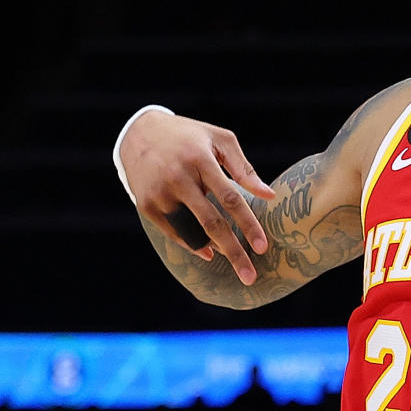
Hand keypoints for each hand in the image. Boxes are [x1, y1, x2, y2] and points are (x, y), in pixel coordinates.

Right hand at [120, 110, 275, 284]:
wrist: (140, 133)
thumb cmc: (190, 136)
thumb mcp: (220, 140)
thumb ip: (244, 169)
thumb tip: (270, 196)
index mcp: (200, 160)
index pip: (230, 198)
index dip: (248, 224)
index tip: (263, 247)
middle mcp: (178, 178)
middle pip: (211, 223)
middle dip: (234, 252)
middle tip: (250, 276)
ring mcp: (160, 194)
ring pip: (191, 232)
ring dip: (214, 249)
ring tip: (234, 259)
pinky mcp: (146, 205)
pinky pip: (174, 233)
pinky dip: (193, 244)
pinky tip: (209, 250)